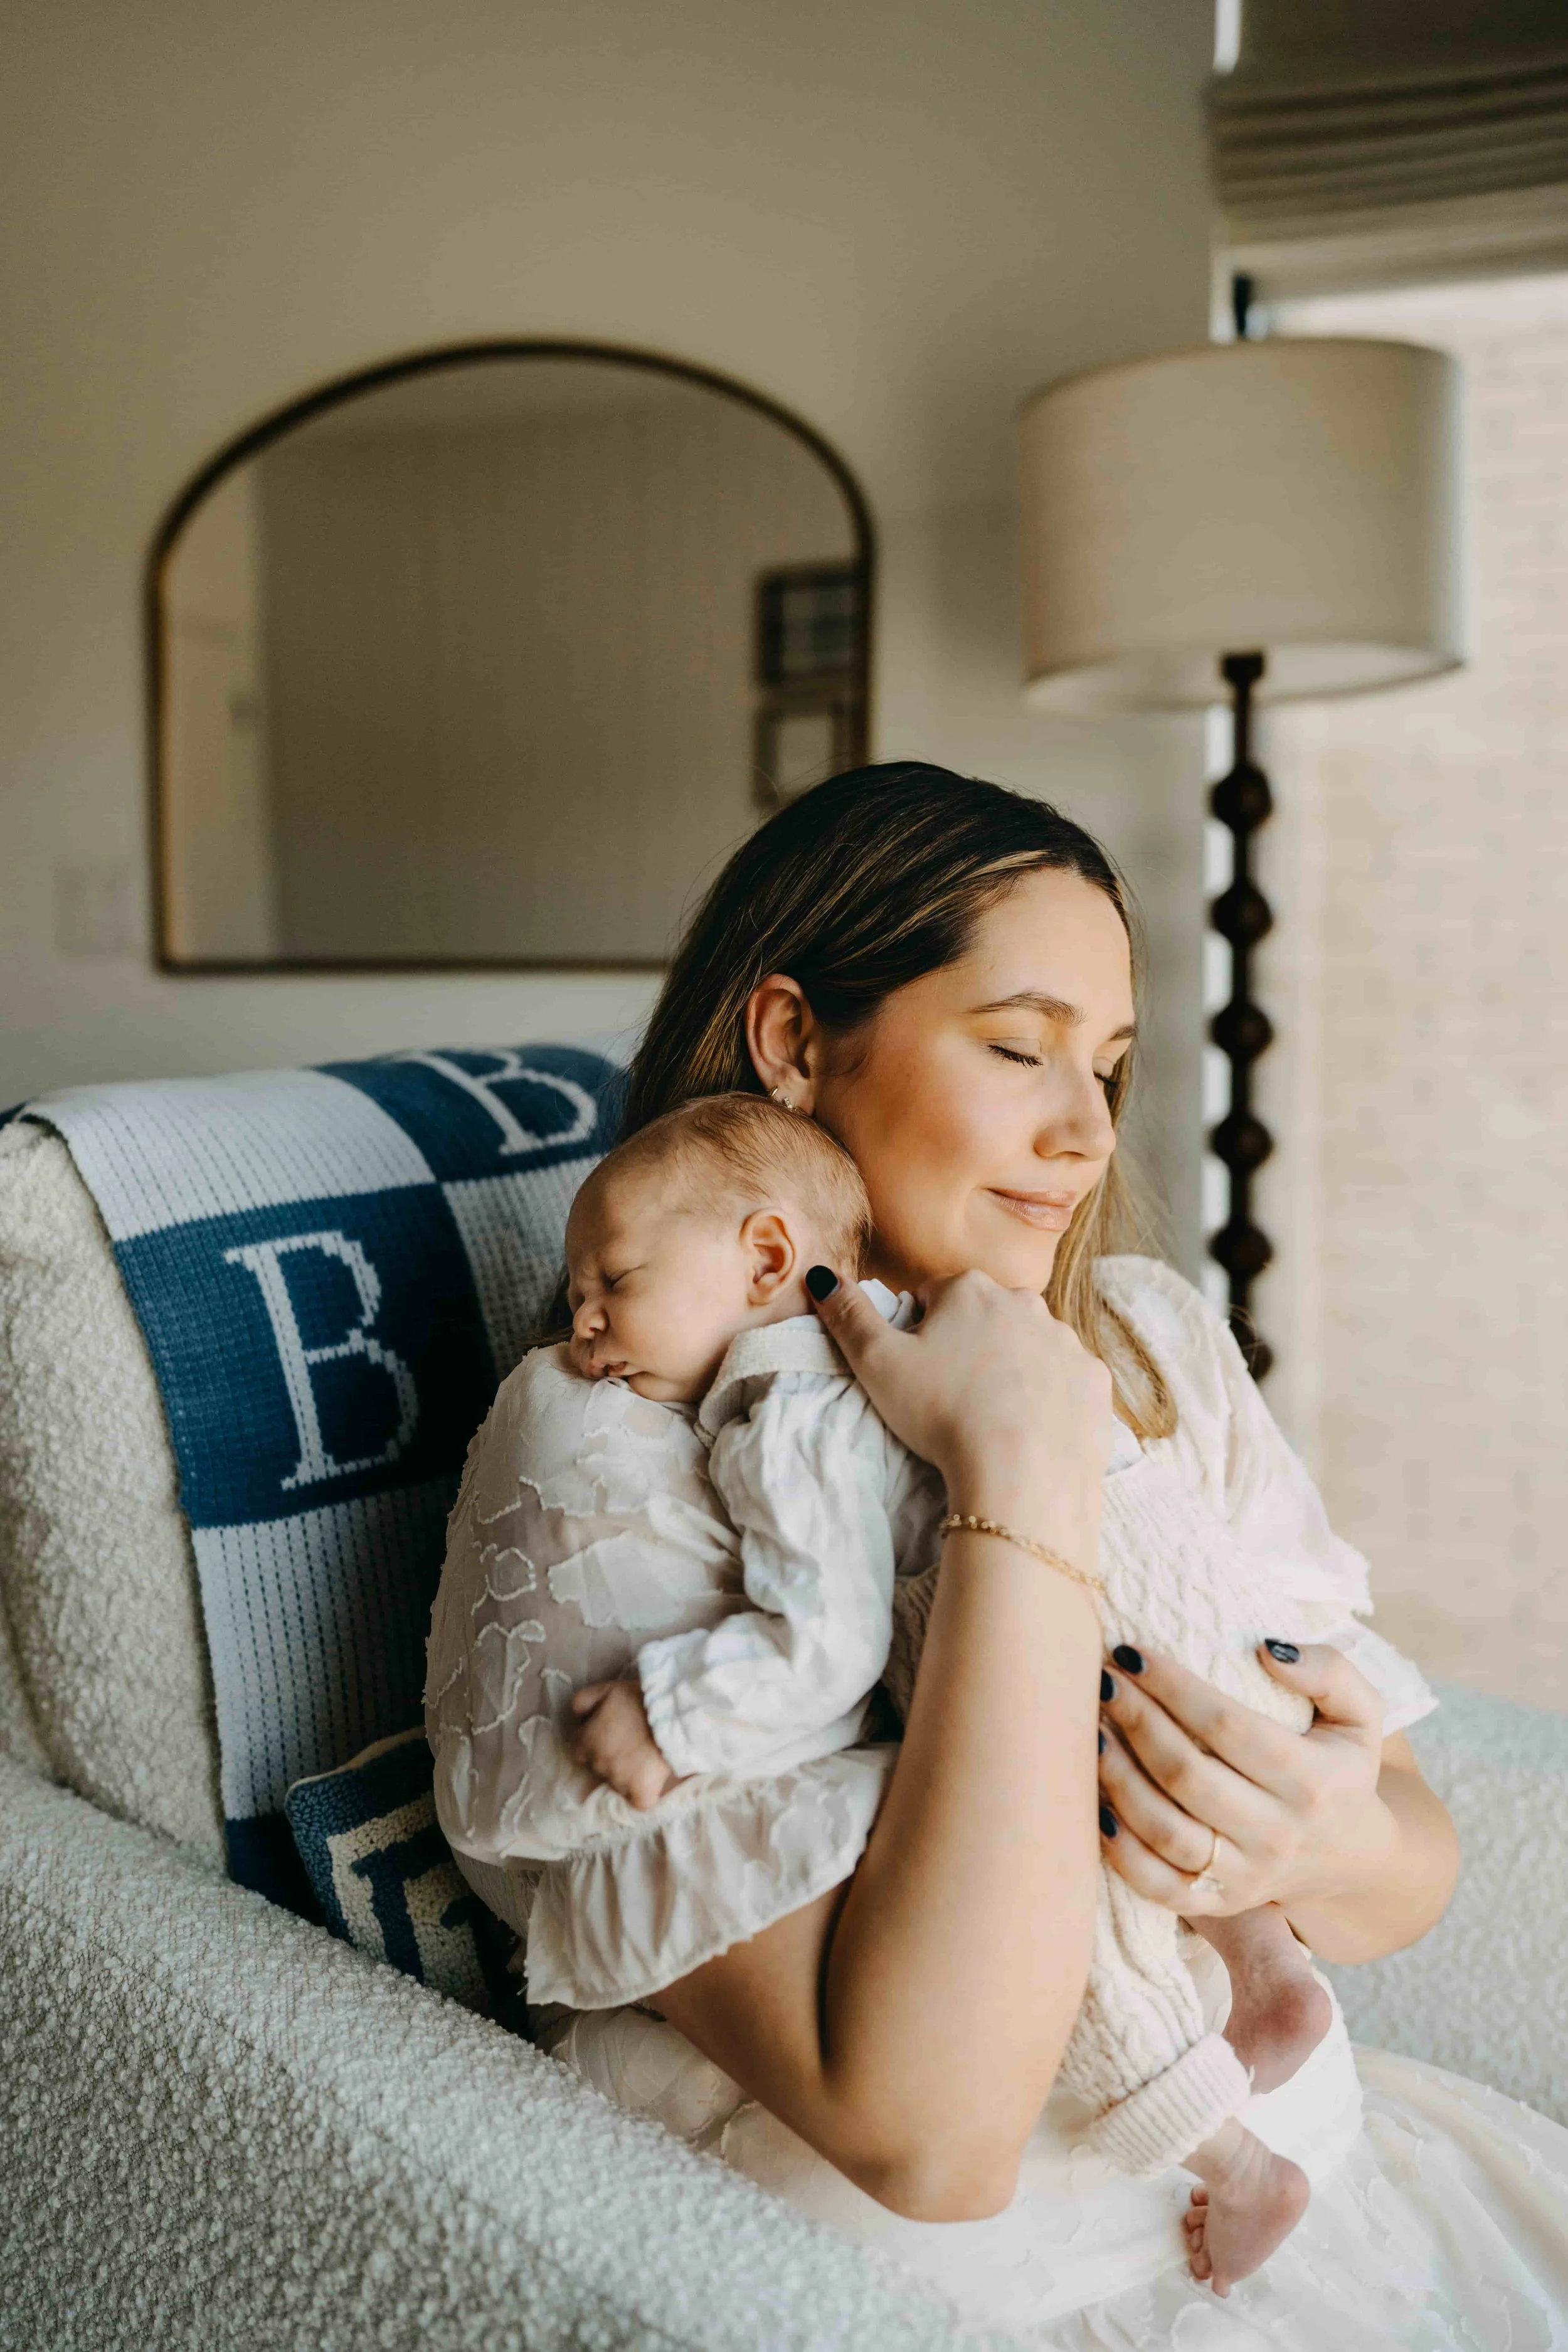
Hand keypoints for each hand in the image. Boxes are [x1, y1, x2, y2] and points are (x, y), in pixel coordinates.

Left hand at [571, 1680, 677, 1810]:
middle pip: (599, 1768)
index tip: (612, 1737)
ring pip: (618, 1784)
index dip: (596, 1744)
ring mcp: (619, 1782)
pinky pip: (637, 1802)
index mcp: (587, 1742)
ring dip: (627, 1775)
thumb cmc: (639, 1700)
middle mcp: (598, 1765)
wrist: (671, 1716)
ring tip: (645, 1758)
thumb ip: (583, 1701)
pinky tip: (650, 1783)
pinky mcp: (640, 1794)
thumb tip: (576, 1717)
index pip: (581, 1751)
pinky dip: (643, 1795)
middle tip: (631, 1744)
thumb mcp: (606, 1690)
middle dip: (612, 1758)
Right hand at [807, 1267, 1111, 1538]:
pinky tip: (1029, 1431)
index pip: (934, 1296)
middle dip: (968, 1346)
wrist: (1022, 1475)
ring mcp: (1067, 1343)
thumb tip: (822, 1275)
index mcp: (971, 1288)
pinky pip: (1065, 1383)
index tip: (917, 1372)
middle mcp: (1027, 1302)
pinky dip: (1048, 1400)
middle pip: (985, 1317)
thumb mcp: (876, 1364)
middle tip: (950, 1398)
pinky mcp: (1095, 1383)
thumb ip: (848, 1315)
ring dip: (1010, 1371)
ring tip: (990, 1419)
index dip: (919, 1333)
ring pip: (1028, 1348)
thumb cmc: (942, 1413)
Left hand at [1096, 1642, 1388, 1918]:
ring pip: (1166, 1830)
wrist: (1348, 1857)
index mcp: (1313, 1781)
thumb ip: (1329, 1670)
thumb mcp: (1359, 1716)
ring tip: (1091, 1730)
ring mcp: (1247, 1875)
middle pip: (1188, 1774)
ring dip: (1119, 1778)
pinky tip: (1095, 1804)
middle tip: (1104, 1681)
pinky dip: (1121, 1850)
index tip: (1133, 1653)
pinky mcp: (1219, 1903)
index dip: (1174, 1687)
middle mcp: (1279, 1833)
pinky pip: (1158, 1886)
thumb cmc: (1338, 1768)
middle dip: (1137, 1721)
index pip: (1229, 1726)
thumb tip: (1265, 1649)